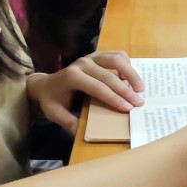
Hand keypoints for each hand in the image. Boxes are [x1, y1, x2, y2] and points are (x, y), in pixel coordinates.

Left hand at [25, 51, 144, 133]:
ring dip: (130, 73)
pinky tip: (132, 76)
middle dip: (126, 90)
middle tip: (139, 102)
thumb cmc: (52, 100)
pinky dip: (127, 63)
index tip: (127, 108)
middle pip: (109, 75)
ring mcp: (91, 57)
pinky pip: (116, 54)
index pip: (97, 87)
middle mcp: (82, 63)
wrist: (46, 84)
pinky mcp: (97, 55)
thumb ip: (67, 122)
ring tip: (141, 88)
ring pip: (115, 59)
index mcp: (72, 77)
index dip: (113, 98)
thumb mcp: (55, 114)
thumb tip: (80, 133)